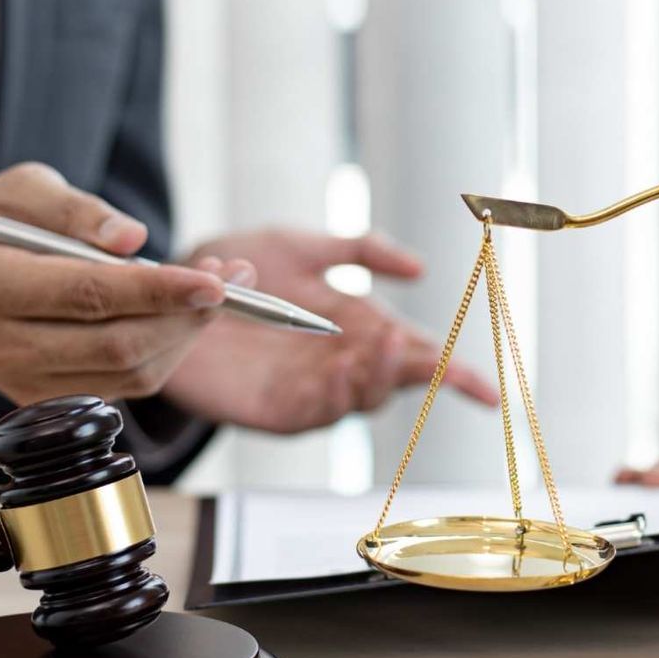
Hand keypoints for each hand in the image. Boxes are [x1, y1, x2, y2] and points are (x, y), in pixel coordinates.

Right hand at [0, 163, 243, 403]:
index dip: (157, 289)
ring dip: (185, 335)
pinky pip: (123, 385)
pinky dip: (165, 351)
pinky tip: (181, 315)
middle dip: (186, 315)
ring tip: (218, 289)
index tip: (213, 277)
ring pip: (128, 372)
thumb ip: (73, 208)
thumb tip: (134, 239)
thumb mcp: (16, 189)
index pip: (86, 295)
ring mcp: (19, 381)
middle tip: (234, 278)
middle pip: (115, 343)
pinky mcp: (43, 400)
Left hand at [161, 228, 496, 433]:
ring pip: (361, 398)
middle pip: (396, 380)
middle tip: (417, 349)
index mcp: (358, 326)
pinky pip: (314, 413)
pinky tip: (341, 371)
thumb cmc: (234, 268)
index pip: (418, 354)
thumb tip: (419, 266)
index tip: (489, 394)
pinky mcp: (274, 410)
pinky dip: (334, 396)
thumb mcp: (301, 244)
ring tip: (377, 347)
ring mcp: (311, 390)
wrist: (169, 292)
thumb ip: (359, 249)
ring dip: (375, 378)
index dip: (456, 376)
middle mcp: (342, 363)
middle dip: (413, 370)